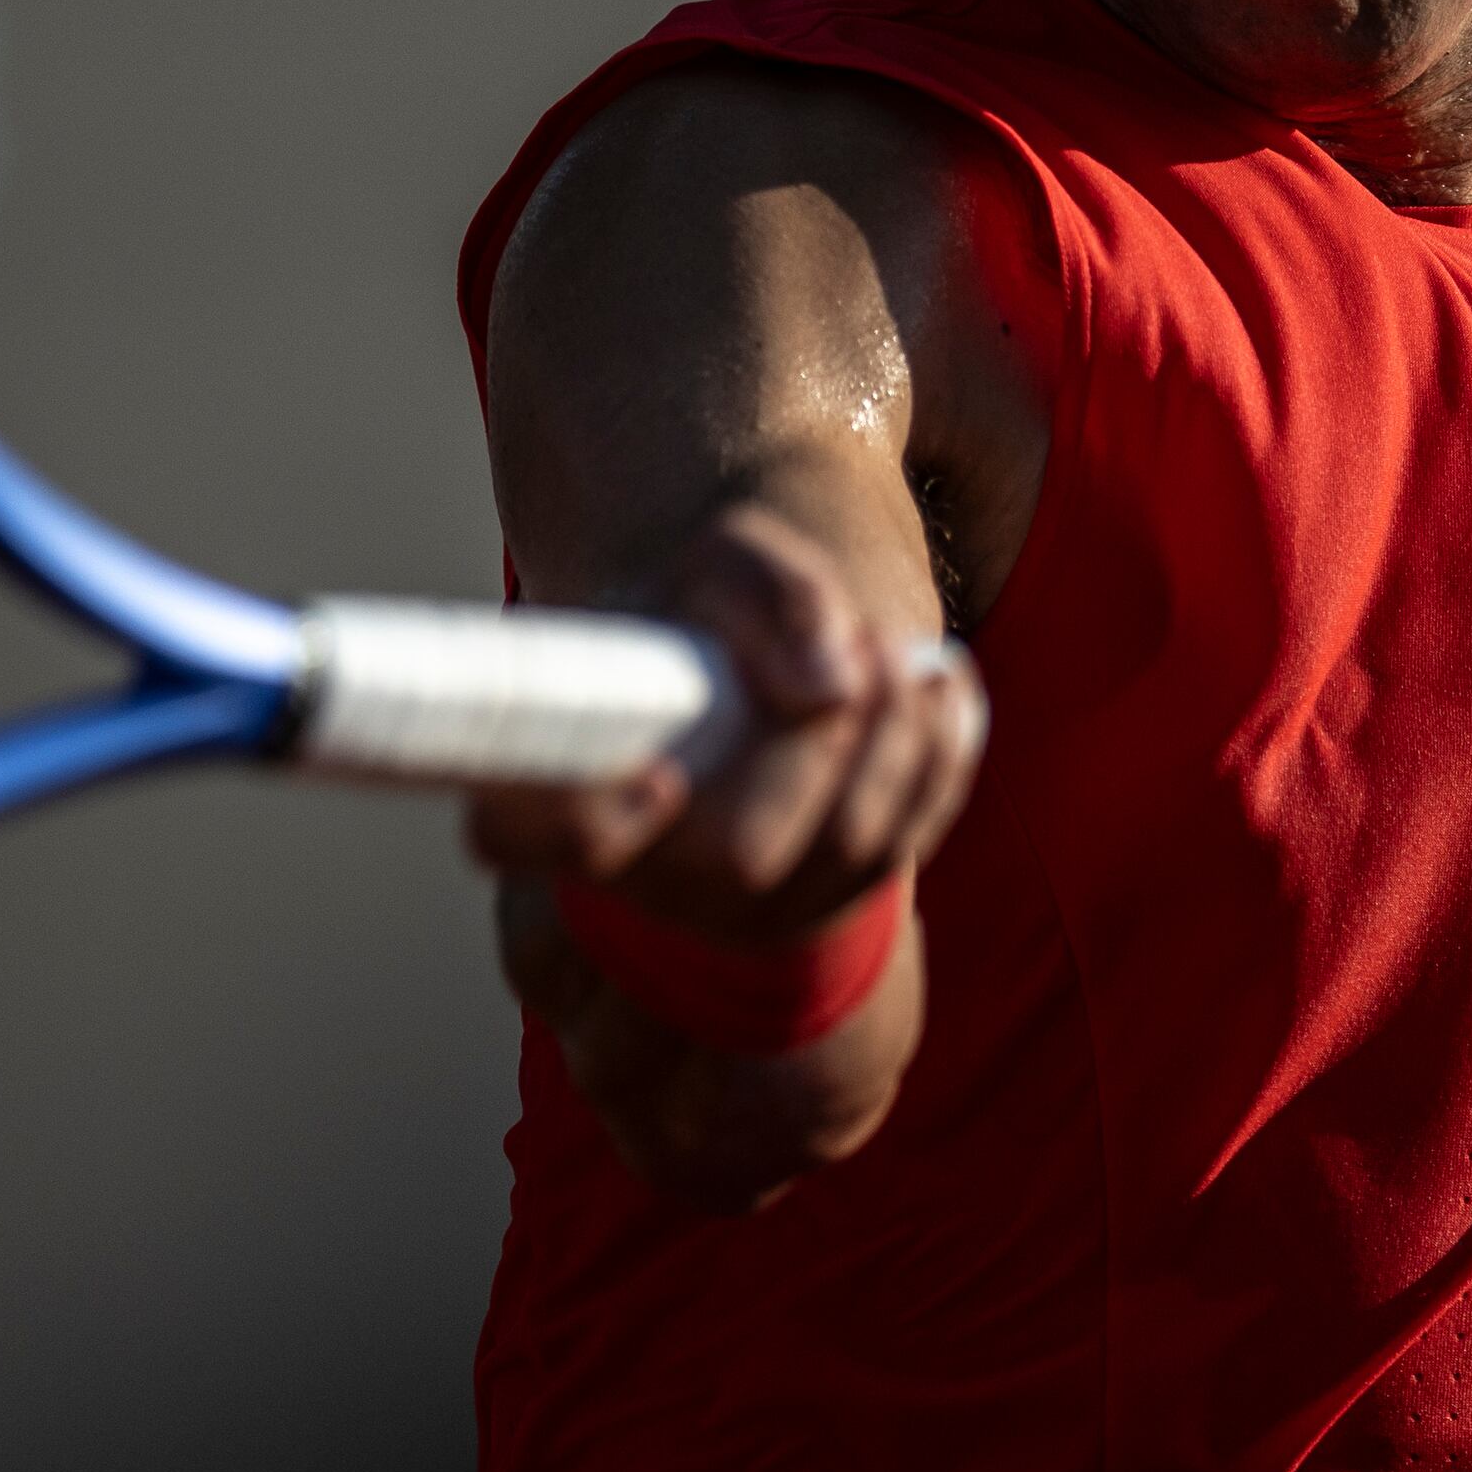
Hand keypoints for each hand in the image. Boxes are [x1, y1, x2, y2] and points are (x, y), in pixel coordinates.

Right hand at [463, 504, 987, 943]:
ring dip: (896, 740)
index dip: (584, 827)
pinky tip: (940, 686)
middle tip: (863, 649)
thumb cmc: (704, 611)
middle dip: (823, 748)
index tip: (661, 778)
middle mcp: (650, 871)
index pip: (531, 838)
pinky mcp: (829, 901)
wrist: (748, 656)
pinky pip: (904, 846)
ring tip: (901, 653)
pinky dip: (940, 759)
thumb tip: (829, 686)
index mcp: (566, 788)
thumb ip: (768, 591)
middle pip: (748, 854)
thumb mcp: (719, 565)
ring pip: (845, 854)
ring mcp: (744, 906)